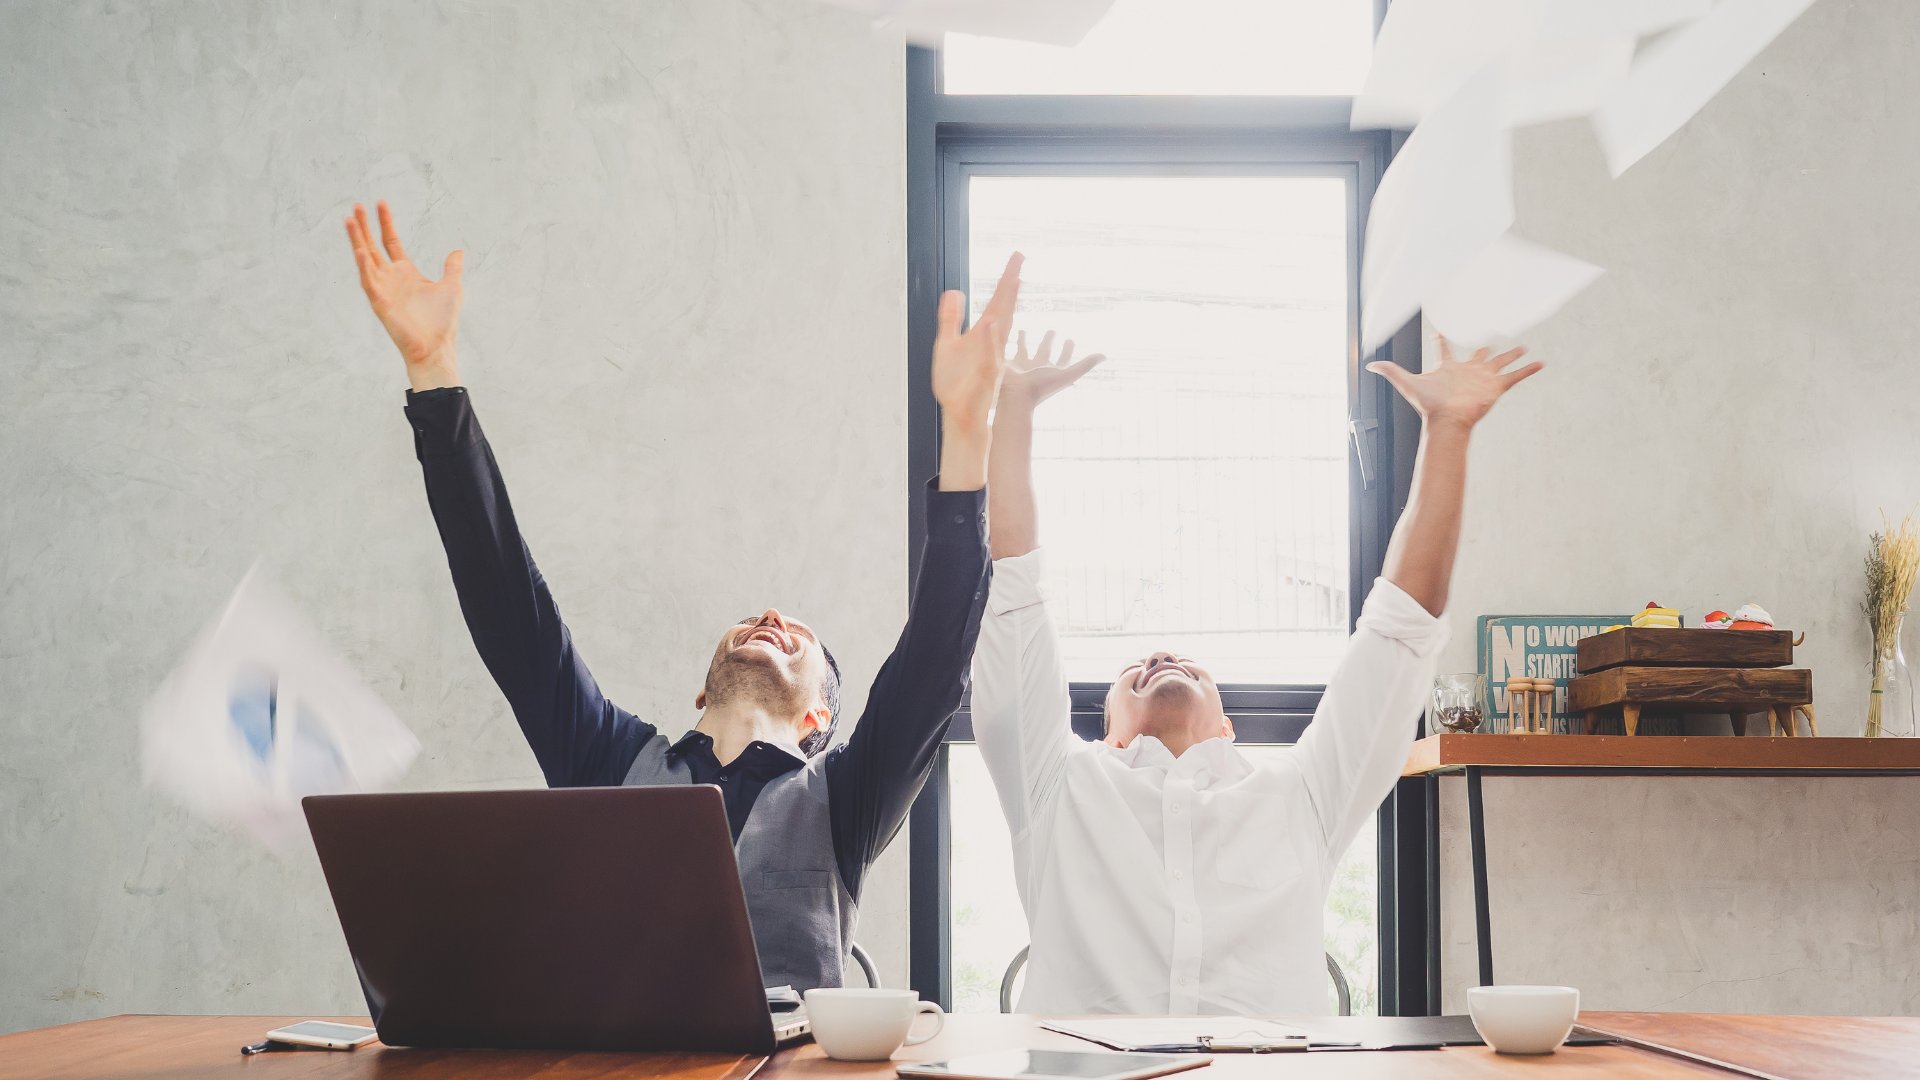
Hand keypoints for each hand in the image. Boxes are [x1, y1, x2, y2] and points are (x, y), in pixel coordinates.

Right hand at [345, 201, 464, 390]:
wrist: (436, 347)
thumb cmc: (442, 321)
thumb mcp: (452, 287)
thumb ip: (451, 268)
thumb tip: (457, 251)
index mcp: (406, 272)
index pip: (391, 241)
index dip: (386, 223)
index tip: (381, 203)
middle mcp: (391, 278)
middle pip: (373, 246)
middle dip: (365, 226)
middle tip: (356, 205)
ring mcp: (383, 289)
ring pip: (365, 259)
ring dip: (357, 240)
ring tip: (350, 220)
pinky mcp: (379, 302)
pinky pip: (368, 281)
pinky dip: (364, 267)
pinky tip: (360, 251)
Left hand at [931, 252, 1021, 434]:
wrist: (959, 414)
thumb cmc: (956, 384)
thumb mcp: (946, 344)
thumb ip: (950, 319)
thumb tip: (953, 292)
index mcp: (984, 335)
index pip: (997, 302)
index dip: (1006, 279)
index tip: (1017, 257)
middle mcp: (992, 343)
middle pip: (1003, 308)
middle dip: (1010, 283)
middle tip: (1019, 258)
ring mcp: (991, 359)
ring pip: (1000, 329)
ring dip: (1005, 305)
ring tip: (1012, 280)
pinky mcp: (985, 377)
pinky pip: (990, 356)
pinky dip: (990, 340)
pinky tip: (990, 323)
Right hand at [999, 330, 1104, 413]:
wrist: (1015, 396)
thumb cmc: (1042, 387)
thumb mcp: (1067, 374)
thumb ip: (1085, 365)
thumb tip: (1105, 355)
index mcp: (1052, 372)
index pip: (1062, 359)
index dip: (1067, 350)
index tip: (1070, 339)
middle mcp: (1037, 369)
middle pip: (1045, 352)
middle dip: (1048, 341)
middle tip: (1052, 330)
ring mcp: (1022, 366)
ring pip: (1024, 350)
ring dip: (1025, 340)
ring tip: (1024, 330)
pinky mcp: (1008, 364)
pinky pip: (1009, 349)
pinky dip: (1010, 341)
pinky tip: (1008, 332)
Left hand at [1367, 336, 1541, 429]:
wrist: (1446, 421)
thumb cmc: (1428, 405)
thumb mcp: (1407, 382)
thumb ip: (1390, 371)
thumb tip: (1368, 365)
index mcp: (1448, 368)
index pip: (1444, 350)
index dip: (1440, 340)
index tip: (1438, 331)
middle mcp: (1468, 372)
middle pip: (1480, 355)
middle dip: (1487, 347)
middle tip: (1495, 338)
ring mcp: (1484, 379)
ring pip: (1501, 362)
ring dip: (1512, 355)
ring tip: (1523, 347)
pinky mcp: (1496, 387)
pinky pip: (1516, 376)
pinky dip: (1528, 370)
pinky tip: (1541, 363)